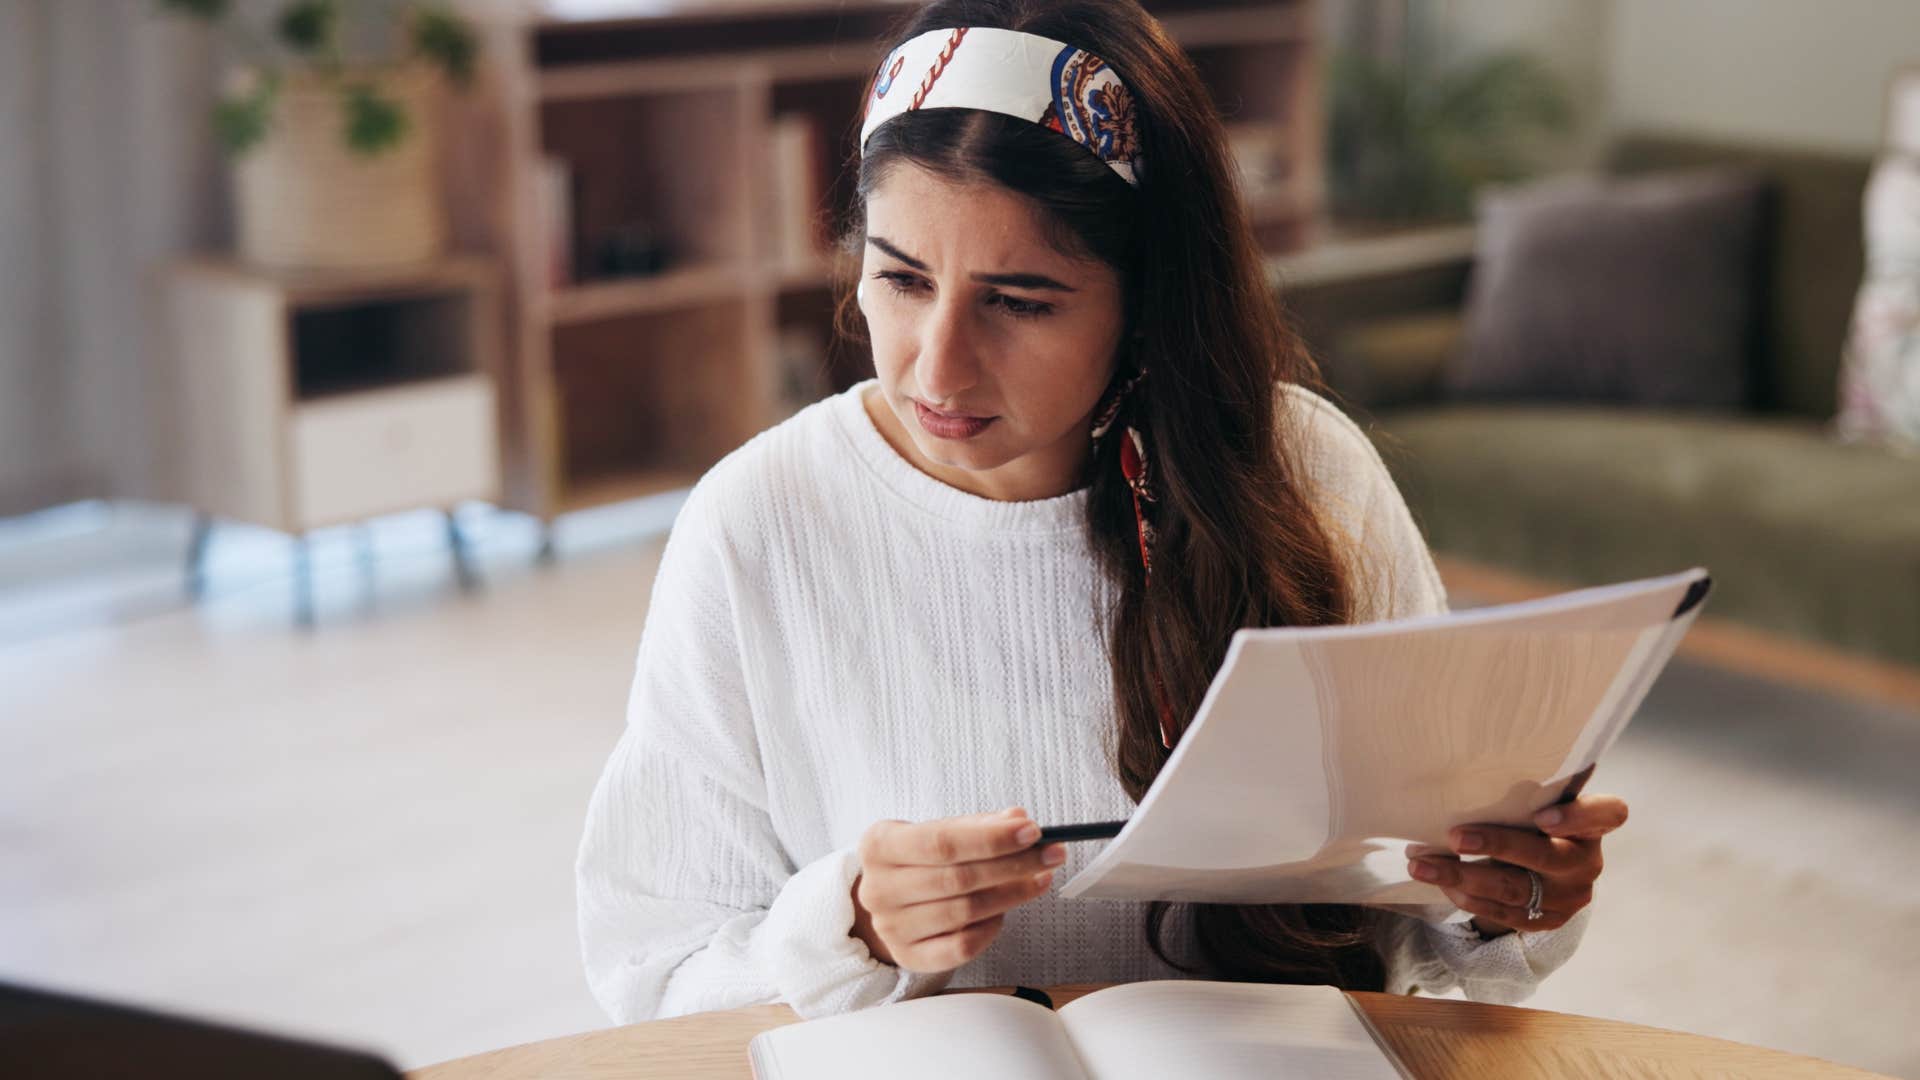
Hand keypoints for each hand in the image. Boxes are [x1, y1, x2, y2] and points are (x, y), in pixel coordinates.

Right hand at [851, 807, 1066, 972]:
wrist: (888, 898)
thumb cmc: (919, 859)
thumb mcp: (939, 831)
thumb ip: (979, 825)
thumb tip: (1018, 820)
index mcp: (879, 845)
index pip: (942, 841)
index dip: (990, 838)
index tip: (1031, 831)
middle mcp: (879, 888)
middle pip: (958, 878)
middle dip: (1013, 865)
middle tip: (1051, 854)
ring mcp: (891, 927)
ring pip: (965, 912)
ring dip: (1012, 895)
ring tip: (1039, 879)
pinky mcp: (908, 956)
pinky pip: (962, 947)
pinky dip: (991, 928)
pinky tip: (1004, 911)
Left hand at [1406, 793, 1627, 936]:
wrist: (1543, 872)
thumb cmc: (1531, 821)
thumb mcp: (1537, 804)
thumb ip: (1522, 795)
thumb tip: (1463, 776)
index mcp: (1593, 825)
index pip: (1608, 814)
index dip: (1578, 816)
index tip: (1541, 814)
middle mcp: (1586, 862)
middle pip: (1545, 856)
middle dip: (1496, 845)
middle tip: (1454, 837)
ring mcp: (1569, 896)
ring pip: (1514, 888)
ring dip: (1462, 876)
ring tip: (1422, 865)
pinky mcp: (1547, 921)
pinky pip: (1503, 913)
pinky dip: (1468, 897)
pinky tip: (1441, 884)